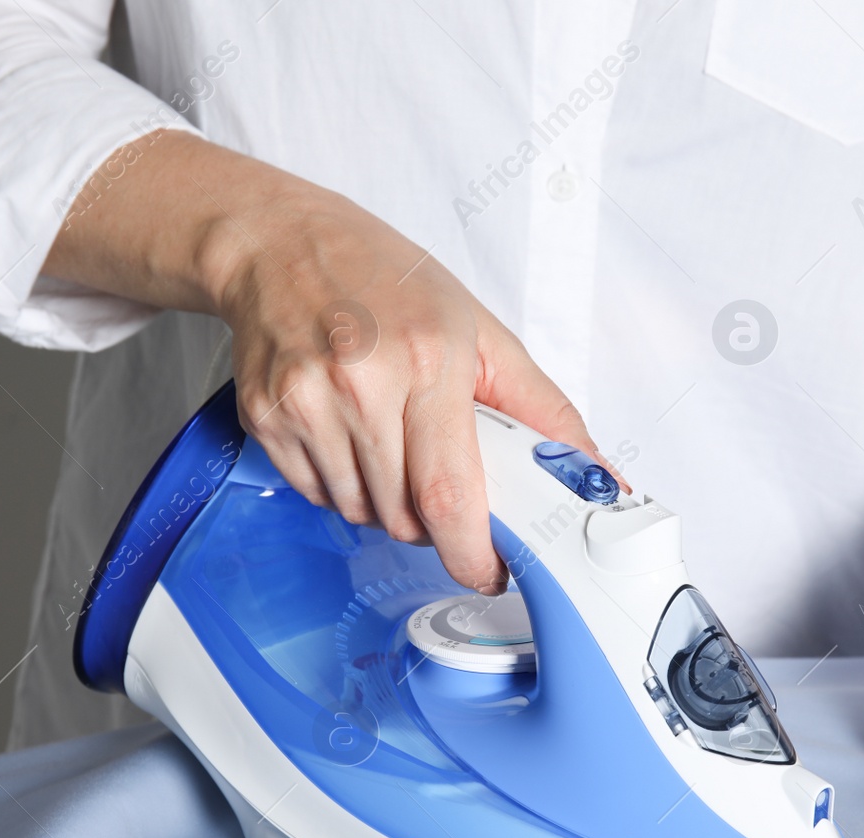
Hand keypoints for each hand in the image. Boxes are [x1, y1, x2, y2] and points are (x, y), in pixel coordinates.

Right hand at [45, 131, 601, 592]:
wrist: (279, 242)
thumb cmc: (384, 279)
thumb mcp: (480, 330)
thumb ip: (543, 411)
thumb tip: (597, 476)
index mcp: (427, 359)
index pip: (449, 492)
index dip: (471, 551)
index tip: (490, 570)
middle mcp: (360, 383)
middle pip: (404, 516)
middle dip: (433, 522)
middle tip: (439, 476)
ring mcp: (305, 403)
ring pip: (360, 513)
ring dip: (386, 505)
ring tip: (389, 440)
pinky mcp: (266, 418)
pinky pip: (317, 495)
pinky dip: (342, 486)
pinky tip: (347, 433)